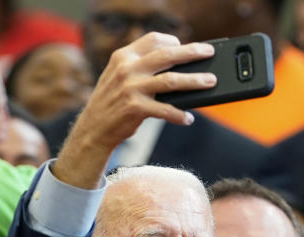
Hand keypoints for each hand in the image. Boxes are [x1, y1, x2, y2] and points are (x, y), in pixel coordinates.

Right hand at [54, 32, 216, 188]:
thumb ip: (140, 67)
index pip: (153, 40)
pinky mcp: (135, 108)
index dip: (172, 41)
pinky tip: (188, 118)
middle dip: (192, 52)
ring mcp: (131, 88)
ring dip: (194, 81)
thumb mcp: (118, 76)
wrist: (93, 128)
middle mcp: (127, 69)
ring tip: (210, 81)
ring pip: (172, 81)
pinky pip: (165, 110)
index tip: (185, 45)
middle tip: (209, 53)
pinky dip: (179, 115)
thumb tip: (176, 67)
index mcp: (123, 56)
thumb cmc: (111, 102)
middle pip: (167, 55)